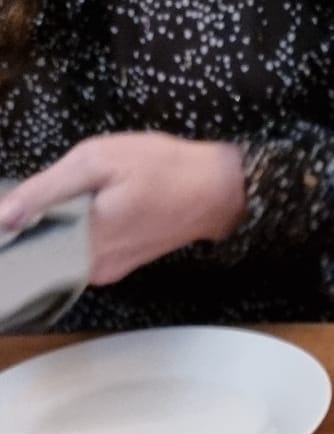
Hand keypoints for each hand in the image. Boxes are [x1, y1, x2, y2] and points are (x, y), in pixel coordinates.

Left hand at [0, 132, 246, 284]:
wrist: (212, 191)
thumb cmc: (160, 169)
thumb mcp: (95, 162)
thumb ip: (44, 192)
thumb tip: (5, 218)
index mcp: (80, 243)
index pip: (25, 248)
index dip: (18, 225)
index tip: (20, 211)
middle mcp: (91, 268)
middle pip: (40, 250)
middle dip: (37, 223)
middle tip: (55, 195)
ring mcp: (106, 271)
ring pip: (60, 251)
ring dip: (57, 225)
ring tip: (80, 195)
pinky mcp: (117, 267)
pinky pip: (80, 252)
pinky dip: (76, 230)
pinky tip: (93, 207)